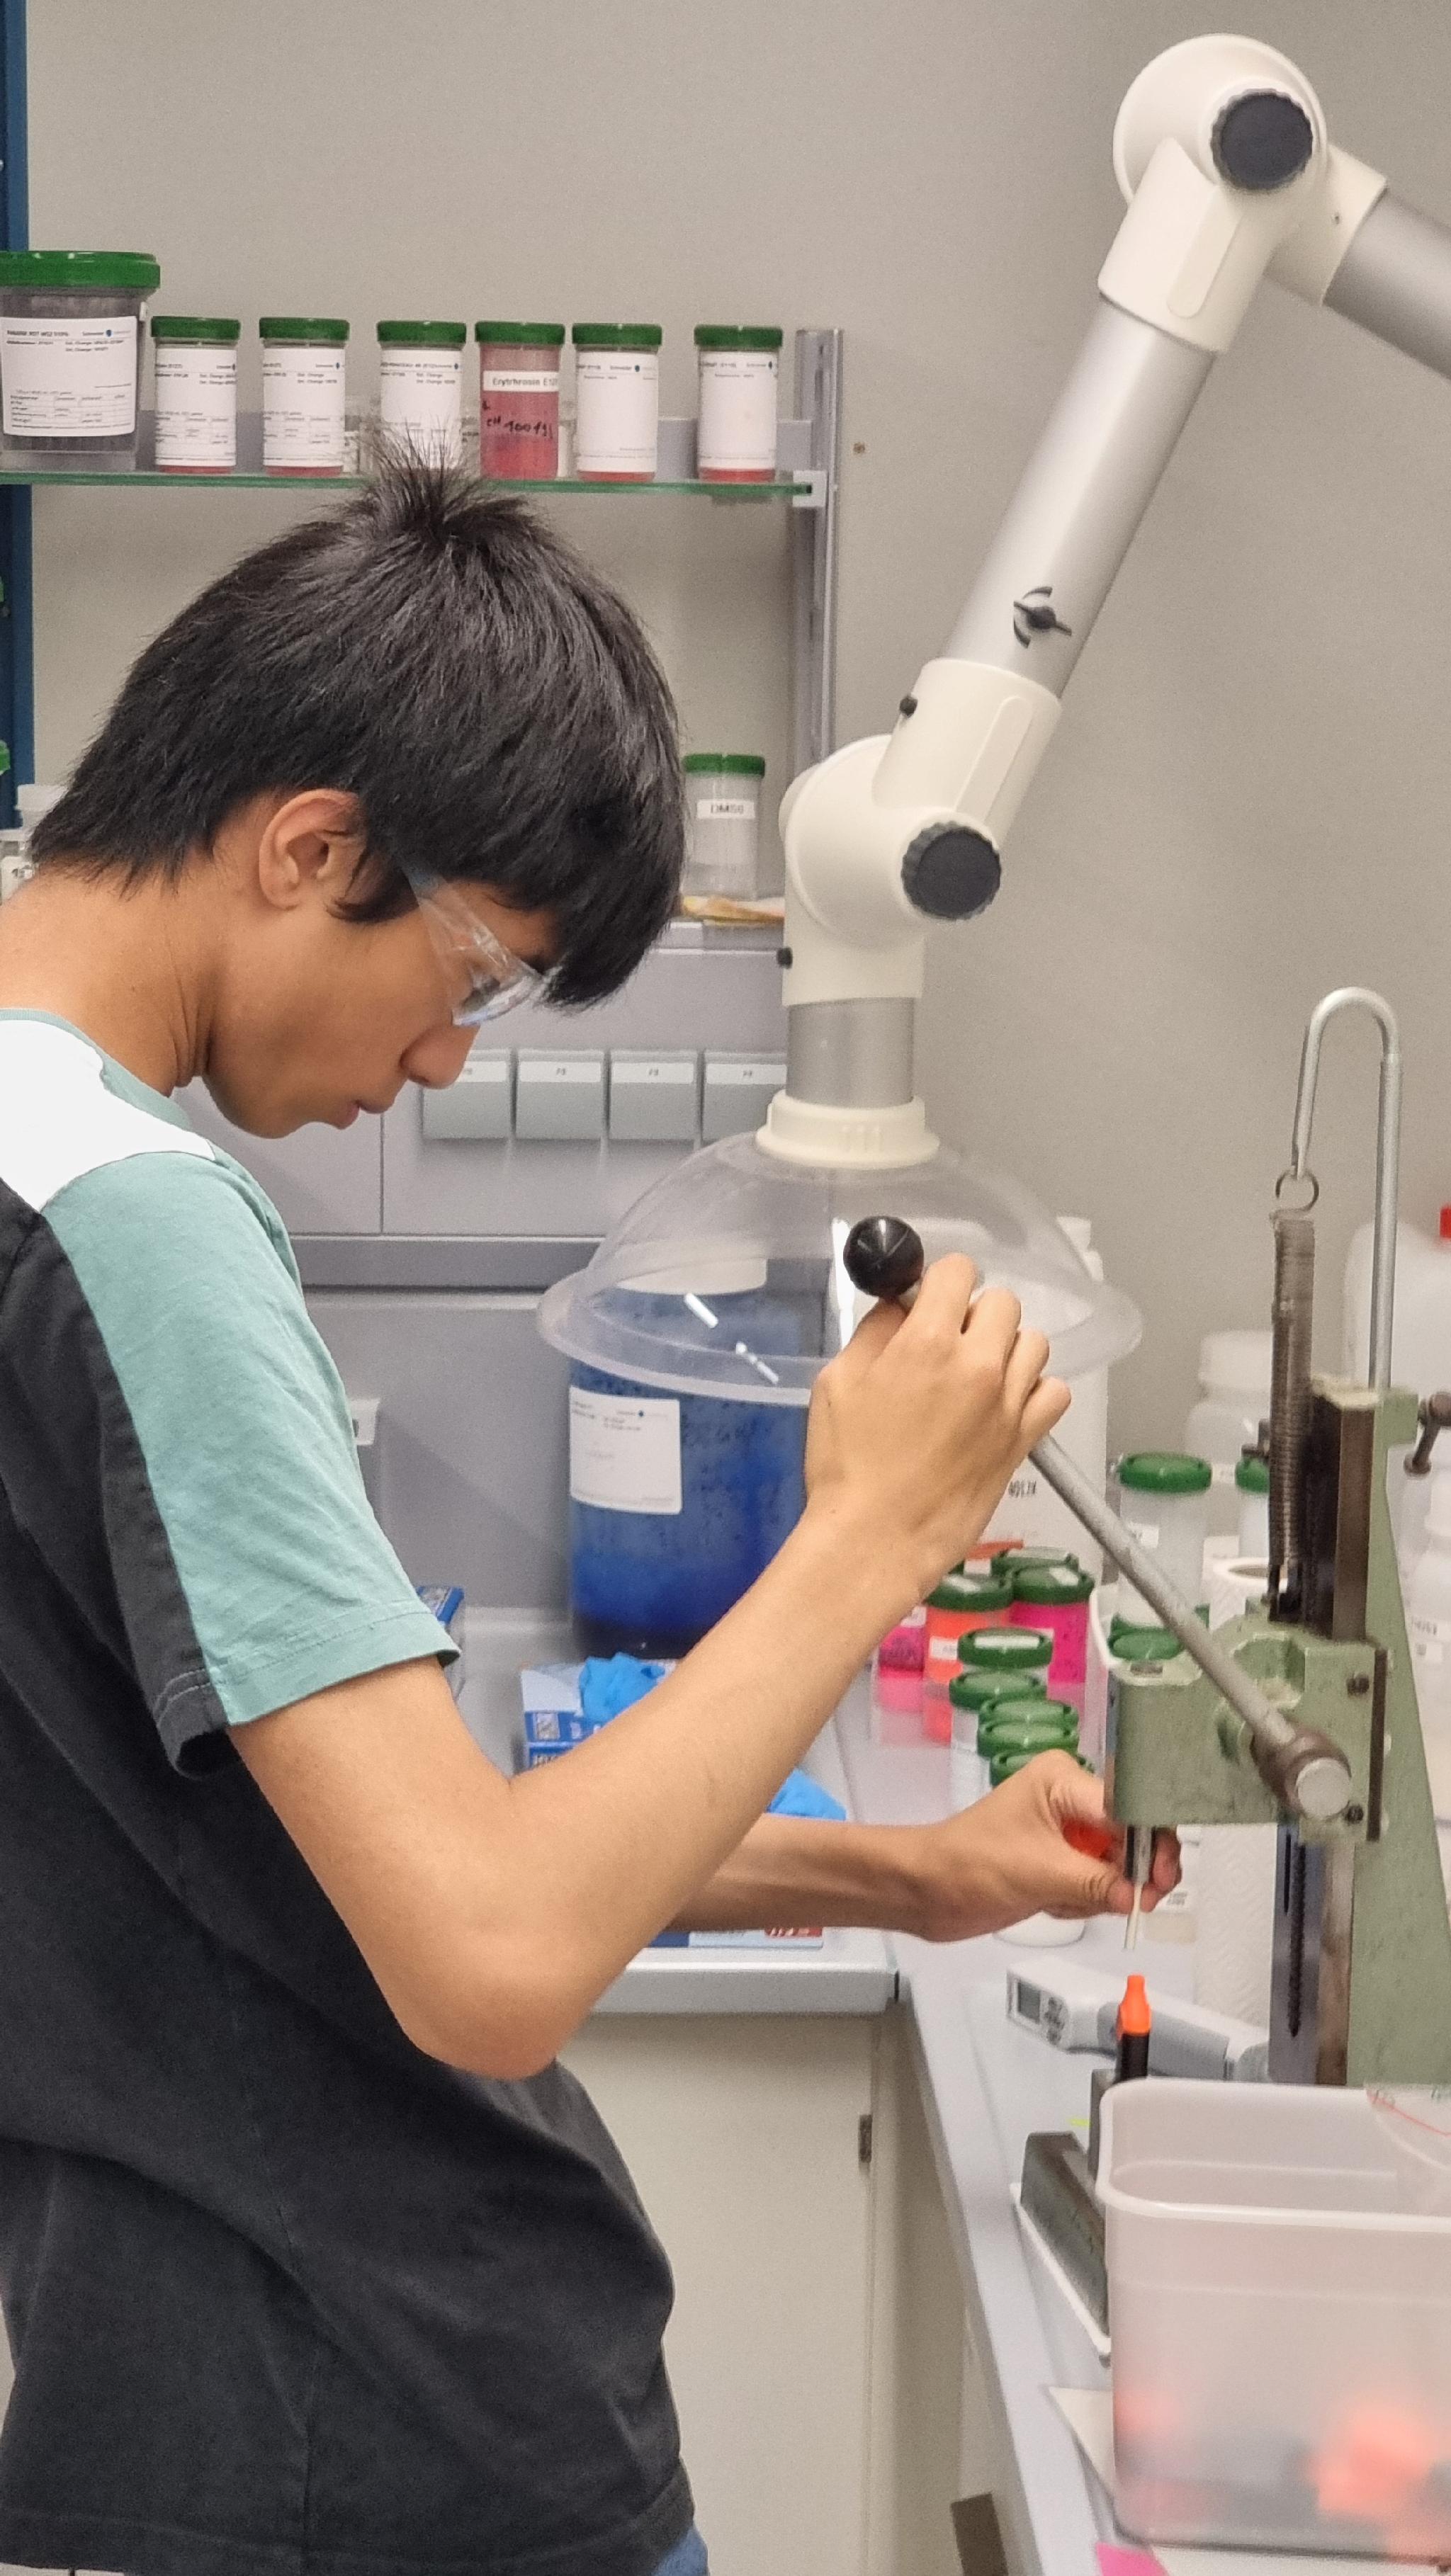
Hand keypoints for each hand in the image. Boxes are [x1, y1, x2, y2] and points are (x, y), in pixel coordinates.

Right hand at [802, 1254, 1069, 1614]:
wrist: (876, 1539)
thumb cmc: (845, 1465)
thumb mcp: (837, 1382)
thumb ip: (875, 1331)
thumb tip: (900, 1306)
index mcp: (928, 1341)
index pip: (959, 1271)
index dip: (939, 1282)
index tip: (926, 1304)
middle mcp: (979, 1364)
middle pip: (1002, 1303)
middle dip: (973, 1315)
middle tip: (945, 1345)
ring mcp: (1009, 1403)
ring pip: (1033, 1343)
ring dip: (1006, 1349)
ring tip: (976, 1377)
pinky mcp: (1026, 1439)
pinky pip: (1054, 1392)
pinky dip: (1035, 1390)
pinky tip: (1003, 1405)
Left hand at [910, 1753, 1180, 1941]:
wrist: (927, 1890)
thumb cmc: (968, 1864)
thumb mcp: (1039, 1872)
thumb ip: (1096, 1882)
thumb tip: (1136, 1895)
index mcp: (1063, 1780)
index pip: (1127, 1806)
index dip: (1150, 1843)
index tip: (1160, 1878)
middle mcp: (1071, 1799)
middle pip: (1131, 1834)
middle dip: (1133, 1872)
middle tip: (1140, 1902)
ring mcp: (1067, 1833)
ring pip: (1118, 1864)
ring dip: (1102, 1891)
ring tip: (1064, 1901)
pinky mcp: (1061, 1862)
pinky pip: (1098, 1883)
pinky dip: (1087, 1901)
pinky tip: (1054, 1905)